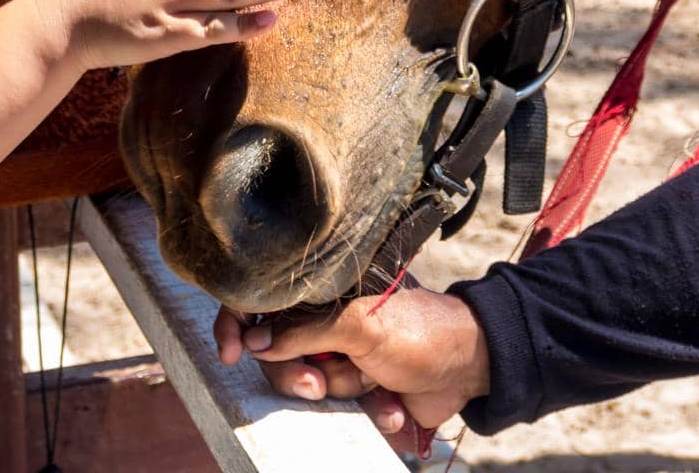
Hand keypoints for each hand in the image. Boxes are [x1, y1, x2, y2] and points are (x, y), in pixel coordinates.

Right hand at [213, 287, 489, 447]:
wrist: (468, 367)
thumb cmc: (420, 330)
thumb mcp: (359, 325)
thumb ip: (304, 332)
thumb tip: (255, 343)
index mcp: (324, 290)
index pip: (264, 299)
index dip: (238, 322)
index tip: (230, 352)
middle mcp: (326, 320)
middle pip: (277, 354)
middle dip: (298, 375)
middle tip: (318, 384)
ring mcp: (342, 354)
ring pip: (309, 385)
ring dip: (345, 392)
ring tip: (378, 383)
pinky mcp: (359, 387)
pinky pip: (342, 409)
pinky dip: (369, 409)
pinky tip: (393, 402)